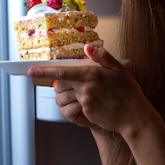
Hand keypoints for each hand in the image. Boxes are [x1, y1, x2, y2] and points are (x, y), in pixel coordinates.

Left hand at [28, 45, 152, 133]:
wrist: (135, 117)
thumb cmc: (129, 92)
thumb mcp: (119, 69)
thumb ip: (102, 57)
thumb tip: (87, 48)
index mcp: (92, 74)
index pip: (62, 71)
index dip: (44, 71)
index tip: (30, 71)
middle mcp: (85, 88)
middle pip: (61, 84)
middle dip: (59, 83)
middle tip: (73, 83)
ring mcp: (85, 102)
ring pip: (68, 96)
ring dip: (72, 94)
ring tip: (89, 93)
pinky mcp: (86, 113)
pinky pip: (77, 107)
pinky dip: (82, 103)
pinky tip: (97, 102)